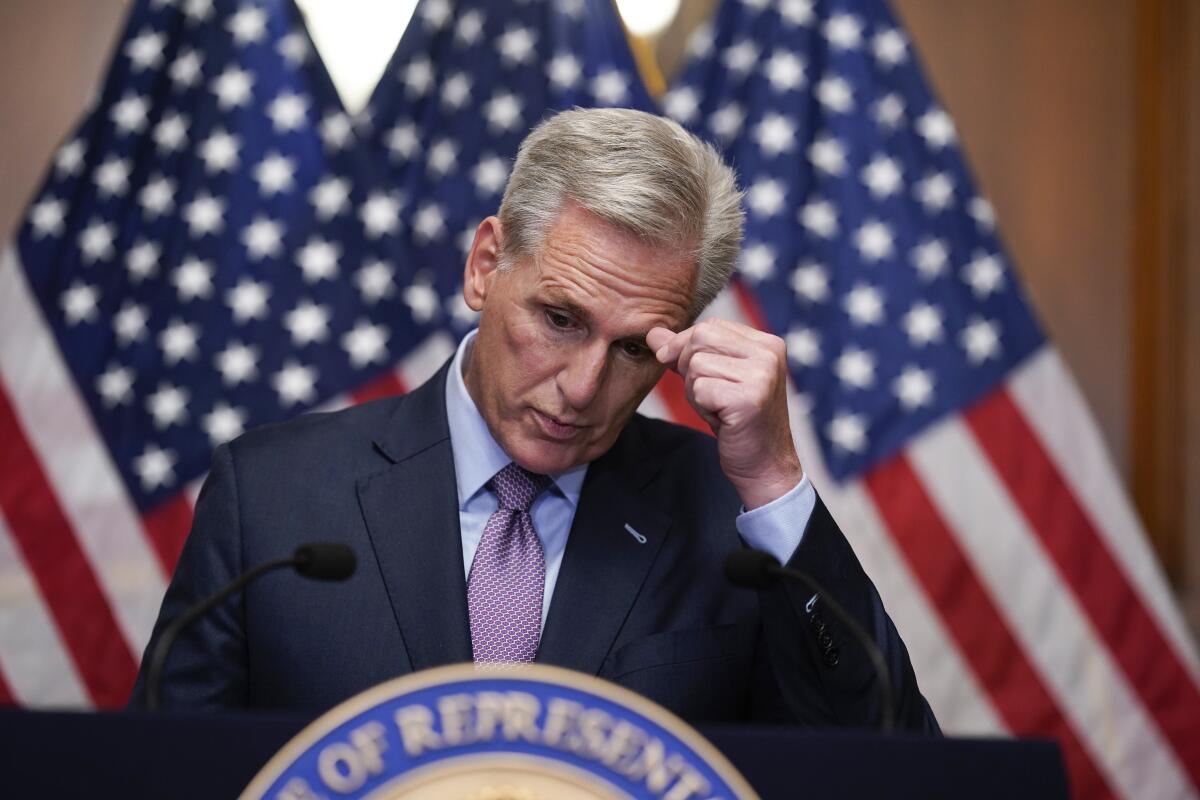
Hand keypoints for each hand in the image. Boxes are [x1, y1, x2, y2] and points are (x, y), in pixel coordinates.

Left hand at [646, 319, 802, 509]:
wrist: (764, 464)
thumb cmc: (738, 422)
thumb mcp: (714, 379)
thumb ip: (685, 353)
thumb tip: (653, 334)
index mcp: (766, 343)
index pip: (710, 326)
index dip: (685, 346)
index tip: (685, 371)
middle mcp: (768, 354)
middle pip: (700, 339)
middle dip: (688, 368)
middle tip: (707, 395)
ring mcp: (761, 375)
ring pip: (696, 365)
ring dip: (695, 392)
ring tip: (718, 408)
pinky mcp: (749, 398)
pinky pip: (700, 389)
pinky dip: (702, 407)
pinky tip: (722, 419)